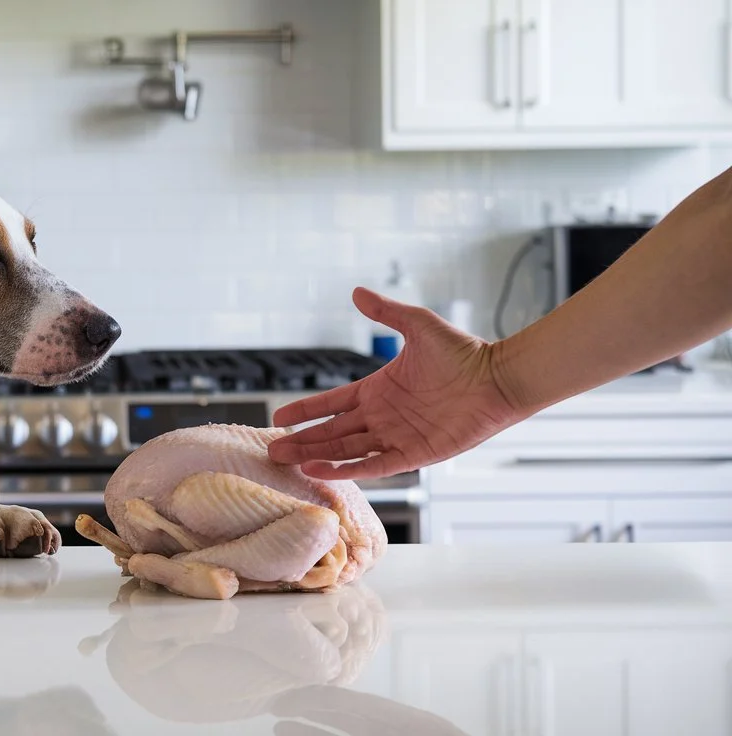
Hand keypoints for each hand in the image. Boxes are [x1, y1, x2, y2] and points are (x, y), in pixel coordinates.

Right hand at [267, 287, 524, 479]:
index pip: (332, 404)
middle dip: (302, 441)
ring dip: (317, 457)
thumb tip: (356, 292)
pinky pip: (375, 466)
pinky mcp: (414, 455)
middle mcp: (383, 417)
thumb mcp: (418, 325)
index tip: (278, 418)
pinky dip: (347, 470)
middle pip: (333, 433)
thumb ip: (386, 312)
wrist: (498, 379)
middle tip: (272, 450)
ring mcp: (396, 437)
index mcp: (378, 389)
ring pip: (347, 451)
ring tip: (288, 462)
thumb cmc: (464, 352)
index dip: (305, 411)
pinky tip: (320, 471)